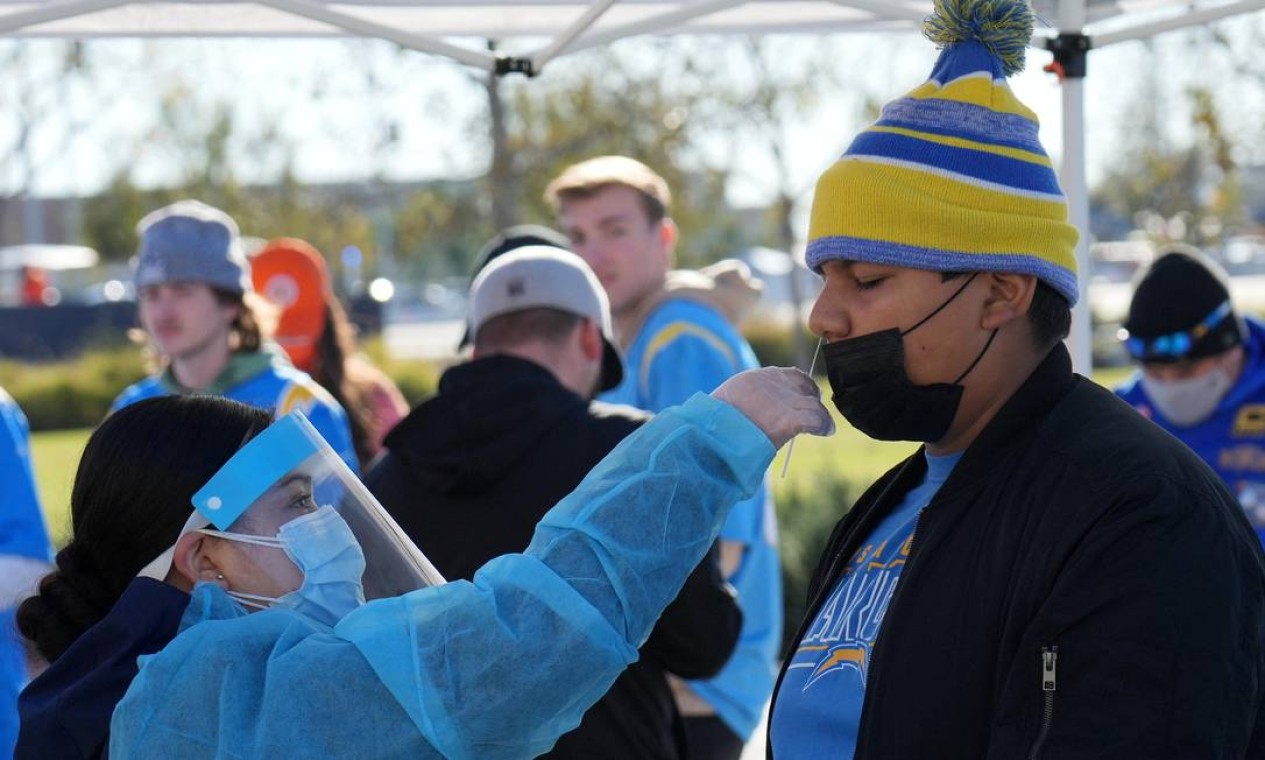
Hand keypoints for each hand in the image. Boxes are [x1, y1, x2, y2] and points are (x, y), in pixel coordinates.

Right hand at [712, 367, 833, 447]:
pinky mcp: (789, 419)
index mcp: (760, 377)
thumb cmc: (717, 420)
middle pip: (805, 386)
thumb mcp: (734, 399)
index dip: (801, 387)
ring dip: (820, 415)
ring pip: (814, 404)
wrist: (713, 430)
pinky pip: (817, 419)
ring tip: (823, 425)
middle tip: (815, 412)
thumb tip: (757, 413)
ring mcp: (784, 400)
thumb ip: (752, 399)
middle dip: (811, 398)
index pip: (792, 376)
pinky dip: (823, 425)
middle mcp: (775, 383)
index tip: (804, 398)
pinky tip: (825, 431)